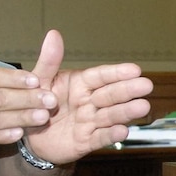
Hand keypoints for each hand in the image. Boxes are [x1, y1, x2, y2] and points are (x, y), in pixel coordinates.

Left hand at [19, 30, 152, 163]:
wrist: (29, 137)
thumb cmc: (36, 104)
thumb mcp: (39, 82)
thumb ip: (49, 61)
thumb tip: (53, 34)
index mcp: (80, 84)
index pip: (101, 77)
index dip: (117, 73)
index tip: (135, 69)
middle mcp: (89, 102)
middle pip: (111, 95)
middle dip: (128, 91)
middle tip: (146, 85)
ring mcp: (90, 122)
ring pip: (110, 115)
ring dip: (126, 112)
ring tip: (142, 107)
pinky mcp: (87, 141)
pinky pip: (100, 138)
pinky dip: (111, 135)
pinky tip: (123, 131)